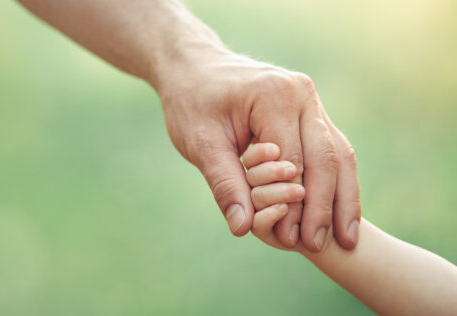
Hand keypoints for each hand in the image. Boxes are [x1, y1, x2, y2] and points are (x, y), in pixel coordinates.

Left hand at [154, 51, 359, 250]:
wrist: (195, 68)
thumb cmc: (192, 102)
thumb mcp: (200, 143)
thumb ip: (224, 183)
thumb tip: (243, 227)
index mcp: (276, 96)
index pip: (294, 160)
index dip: (293, 204)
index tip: (291, 240)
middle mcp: (303, 94)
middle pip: (327, 157)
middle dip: (324, 206)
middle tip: (317, 246)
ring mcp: (311, 101)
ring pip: (339, 154)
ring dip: (342, 198)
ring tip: (345, 239)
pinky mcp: (311, 112)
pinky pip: (331, 149)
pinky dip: (336, 183)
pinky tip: (337, 215)